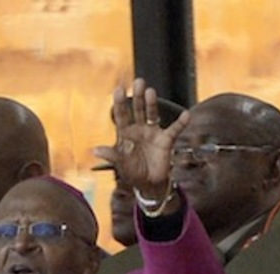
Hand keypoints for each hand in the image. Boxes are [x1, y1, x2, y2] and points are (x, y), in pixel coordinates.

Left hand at [92, 78, 188, 200]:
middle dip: (137, 97)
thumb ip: (111, 155)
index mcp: (125, 133)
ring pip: (152, 114)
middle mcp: (139, 129)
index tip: (118, 89)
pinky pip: (174, 129)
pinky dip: (180, 123)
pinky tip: (185, 114)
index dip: (119, 103)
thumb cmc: (132, 172)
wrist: (149, 184)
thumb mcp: (121, 164)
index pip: (121, 115)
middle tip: (138, 82)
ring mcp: (153, 132)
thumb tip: (94, 150)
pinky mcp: (166, 140)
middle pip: (138, 110)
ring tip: (150, 92)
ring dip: (152, 103)